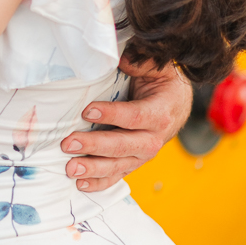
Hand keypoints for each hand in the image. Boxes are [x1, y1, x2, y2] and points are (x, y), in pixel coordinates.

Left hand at [60, 55, 191, 192]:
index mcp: (161, 111)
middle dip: (95, 146)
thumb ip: (141, 62)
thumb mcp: (156, 66)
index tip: (87, 111)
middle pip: (125, 145)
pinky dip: (100, 182)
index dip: (113, 115)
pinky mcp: (134, 161)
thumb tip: (122, 61)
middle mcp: (155, 137)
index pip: (136, 116)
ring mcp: (144, 153)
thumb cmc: (161, 81)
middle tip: (68, 143)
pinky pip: (118, 174)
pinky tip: (80, 183)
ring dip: (94, 169)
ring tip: (70, 168)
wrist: (177, 103)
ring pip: (120, 165)